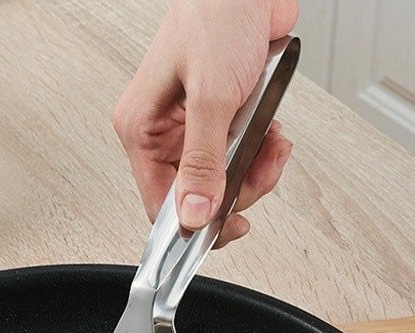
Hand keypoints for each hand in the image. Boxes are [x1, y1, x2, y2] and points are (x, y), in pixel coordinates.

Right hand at [113, 0, 297, 245]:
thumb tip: (193, 214)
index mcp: (142, 130)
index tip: (224, 229)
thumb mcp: (211, 97)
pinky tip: (271, 134)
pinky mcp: (218, 119)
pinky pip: (238, 157)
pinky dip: (261, 152)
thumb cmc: (215, 17)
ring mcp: (191, 127)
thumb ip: (203, 162)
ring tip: (271, 147)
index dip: (192, 224)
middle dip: (235, 191)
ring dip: (254, 171)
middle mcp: (163, 133)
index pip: (158, 203)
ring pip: (221, 179)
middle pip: (195, 195)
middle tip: (258, 177)